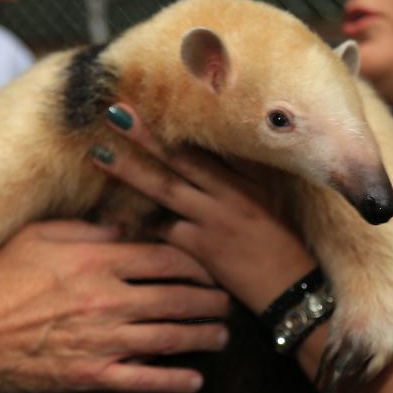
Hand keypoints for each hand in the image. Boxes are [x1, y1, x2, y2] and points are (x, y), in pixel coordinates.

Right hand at [0, 220, 229, 392]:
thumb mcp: (40, 236)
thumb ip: (89, 230)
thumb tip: (126, 226)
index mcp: (98, 261)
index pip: (166, 258)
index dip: (196, 263)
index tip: (211, 266)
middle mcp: (108, 299)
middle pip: (177, 298)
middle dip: (210, 300)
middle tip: (228, 301)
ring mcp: (102, 340)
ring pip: (169, 337)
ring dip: (202, 336)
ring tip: (222, 335)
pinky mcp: (90, 374)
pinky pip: (143, 380)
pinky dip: (173, 380)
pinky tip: (195, 379)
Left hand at [90, 104, 315, 313]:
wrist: (293, 289)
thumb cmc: (280, 245)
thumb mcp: (266, 201)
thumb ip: (240, 175)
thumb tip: (214, 150)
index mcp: (246, 178)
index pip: (205, 146)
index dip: (175, 125)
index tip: (151, 103)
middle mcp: (230, 193)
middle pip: (181, 158)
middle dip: (146, 135)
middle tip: (115, 112)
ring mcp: (215, 220)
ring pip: (165, 188)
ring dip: (131, 171)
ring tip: (100, 155)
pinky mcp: (203, 249)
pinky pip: (162, 230)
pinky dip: (139, 221)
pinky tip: (113, 214)